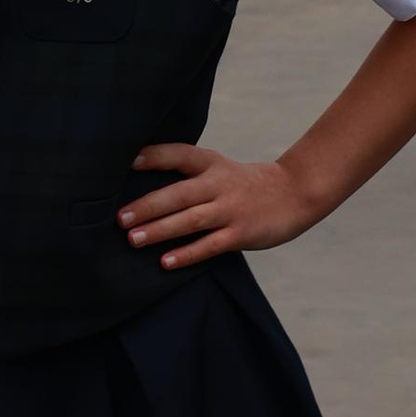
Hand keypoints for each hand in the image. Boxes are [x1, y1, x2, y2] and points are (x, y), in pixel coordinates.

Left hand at [120, 144, 313, 270]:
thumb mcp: (219, 169)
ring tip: (133, 240)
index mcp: (211, 163)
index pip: (179, 154)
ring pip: (191, 220)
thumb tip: (141, 191)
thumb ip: (189, 176)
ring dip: (160, 230)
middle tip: (119, 218)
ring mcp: (230, 209)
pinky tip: (166, 262)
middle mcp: (218, 183)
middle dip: (148, 205)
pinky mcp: (241, 233)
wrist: (295, 193)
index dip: (154, 156)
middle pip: (179, 193)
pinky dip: (187, 253)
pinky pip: (210, 245)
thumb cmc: (245, 184)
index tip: (128, 162)